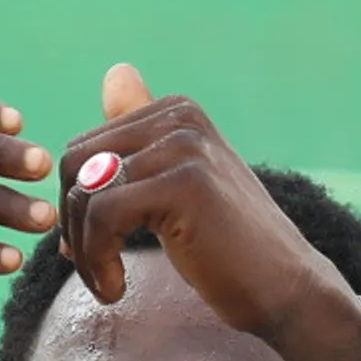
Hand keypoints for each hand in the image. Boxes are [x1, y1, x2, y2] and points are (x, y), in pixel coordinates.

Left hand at [56, 65, 360, 360]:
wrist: (286, 289)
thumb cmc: (229, 246)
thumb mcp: (180, 181)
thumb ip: (143, 132)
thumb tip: (116, 71)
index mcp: (177, 110)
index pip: (83, 147)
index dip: (78, 204)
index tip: (97, 247)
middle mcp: (180, 117)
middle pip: (76, 165)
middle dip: (74, 225)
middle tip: (97, 268)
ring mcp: (184, 147)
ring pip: (86, 194)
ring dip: (85, 252)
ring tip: (109, 285)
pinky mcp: (184, 185)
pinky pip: (103, 217)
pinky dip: (98, 261)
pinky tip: (117, 290)